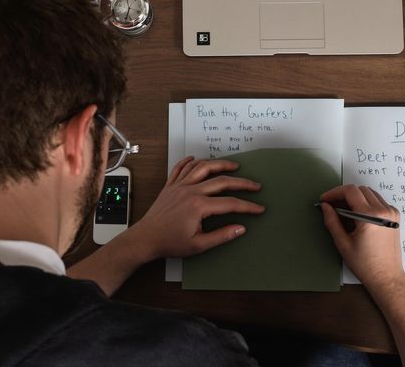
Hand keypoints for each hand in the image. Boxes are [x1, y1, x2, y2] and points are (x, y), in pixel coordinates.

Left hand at [126, 156, 263, 260]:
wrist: (145, 239)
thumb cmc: (170, 243)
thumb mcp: (199, 245)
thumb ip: (221, 236)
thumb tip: (241, 228)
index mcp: (199, 206)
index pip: (230, 203)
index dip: (247, 206)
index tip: (259, 208)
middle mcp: (190, 191)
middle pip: (221, 180)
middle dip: (241, 182)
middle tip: (254, 185)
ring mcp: (179, 186)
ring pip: (202, 167)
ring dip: (219, 164)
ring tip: (233, 165)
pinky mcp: (170, 186)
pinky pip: (180, 168)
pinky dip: (189, 161)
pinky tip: (196, 159)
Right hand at [319, 185, 404, 291]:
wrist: (387, 276)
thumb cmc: (365, 264)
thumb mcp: (343, 243)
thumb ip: (332, 221)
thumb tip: (325, 206)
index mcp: (370, 216)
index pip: (350, 191)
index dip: (334, 193)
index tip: (325, 200)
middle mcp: (383, 210)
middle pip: (360, 189)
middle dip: (344, 194)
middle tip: (332, 206)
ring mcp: (391, 212)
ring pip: (370, 193)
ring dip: (355, 197)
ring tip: (344, 211)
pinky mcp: (395, 216)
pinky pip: (378, 201)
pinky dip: (366, 203)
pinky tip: (358, 216)